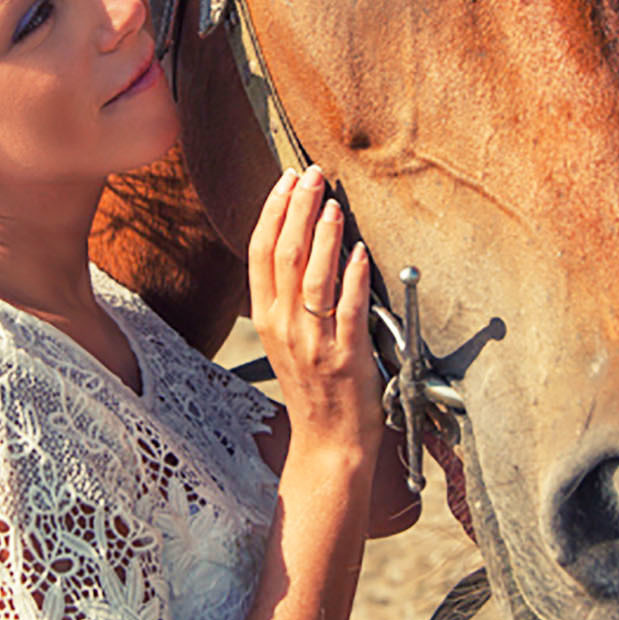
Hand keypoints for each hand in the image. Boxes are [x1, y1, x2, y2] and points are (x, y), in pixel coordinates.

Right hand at [247, 167, 381, 464]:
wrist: (327, 443)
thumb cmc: (314, 388)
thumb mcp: (288, 339)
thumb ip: (290, 296)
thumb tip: (307, 244)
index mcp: (267, 317)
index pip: (260, 252)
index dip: (273, 211)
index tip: (287, 180)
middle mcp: (283, 326)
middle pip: (284, 254)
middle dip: (298, 208)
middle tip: (313, 176)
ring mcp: (313, 342)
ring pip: (311, 278)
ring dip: (324, 236)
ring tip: (334, 204)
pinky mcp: (345, 357)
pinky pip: (346, 310)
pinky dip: (352, 278)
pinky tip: (358, 253)